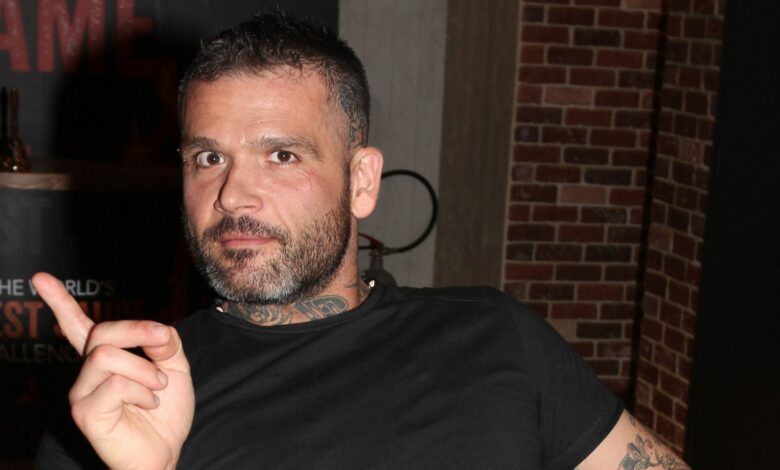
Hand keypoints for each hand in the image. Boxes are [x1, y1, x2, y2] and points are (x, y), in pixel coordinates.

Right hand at [33, 272, 194, 469]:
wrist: (167, 451)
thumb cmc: (165, 411)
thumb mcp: (174, 367)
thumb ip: (164, 343)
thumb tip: (155, 328)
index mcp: (105, 359)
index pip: (79, 326)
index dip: (60, 301)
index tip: (40, 278)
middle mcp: (87, 373)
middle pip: (103, 333)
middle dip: (139, 331)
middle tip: (162, 345)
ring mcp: (82, 392)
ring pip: (107, 356)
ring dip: (144, 369)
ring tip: (159, 388)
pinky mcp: (85, 412)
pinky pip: (113, 384)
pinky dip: (141, 390)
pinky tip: (148, 404)